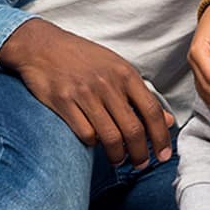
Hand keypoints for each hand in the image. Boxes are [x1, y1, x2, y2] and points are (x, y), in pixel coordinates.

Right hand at [0, 18, 174, 167]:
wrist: (41, 45)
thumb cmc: (81, 57)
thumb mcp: (116, 67)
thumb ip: (140, 95)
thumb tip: (168, 121)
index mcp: (124, 73)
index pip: (152, 111)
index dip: (161, 137)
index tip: (163, 154)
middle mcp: (107, 83)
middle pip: (133, 130)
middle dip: (140, 154)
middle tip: (140, 164)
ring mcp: (84, 93)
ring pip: (111, 138)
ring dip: (118, 155)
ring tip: (118, 159)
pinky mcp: (63, 102)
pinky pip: (86, 134)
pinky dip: (93, 143)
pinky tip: (94, 141)